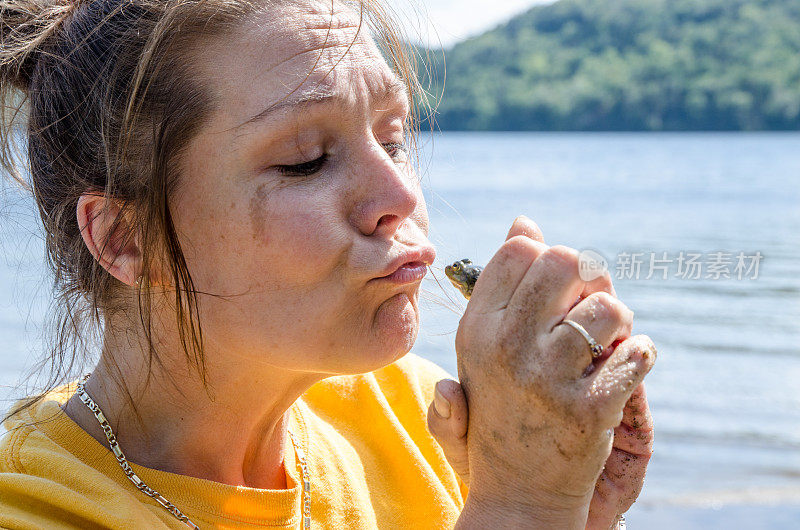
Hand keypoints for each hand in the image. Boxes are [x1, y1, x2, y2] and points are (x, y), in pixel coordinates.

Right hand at [429, 216, 655, 526]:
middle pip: (565, 261)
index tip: (558, 289)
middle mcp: (505, 348)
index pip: (522, 250)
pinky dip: (642, 356)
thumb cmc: (503, 411)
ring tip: (607, 345)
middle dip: (588, 277)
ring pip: (608, 307)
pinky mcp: (589, 411)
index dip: (550, 258)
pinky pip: (637, 353)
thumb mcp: (484, 348)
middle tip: (588, 309)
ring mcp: (547, 381)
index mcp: (476, 329)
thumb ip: (502, 284)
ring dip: (619, 321)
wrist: (518, 496)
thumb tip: (524, 221)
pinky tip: (626, 369)